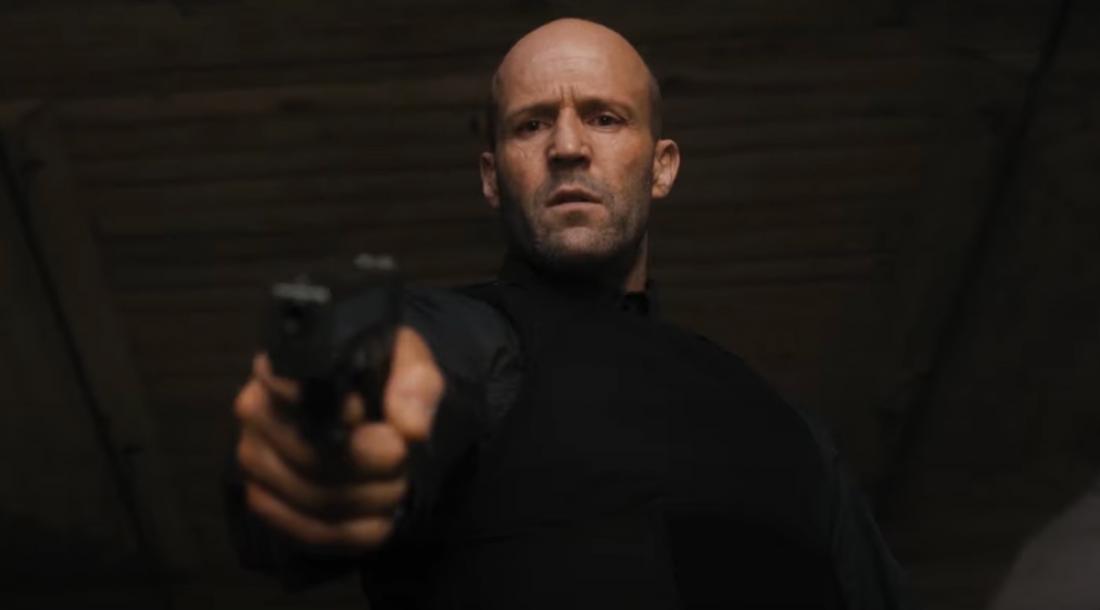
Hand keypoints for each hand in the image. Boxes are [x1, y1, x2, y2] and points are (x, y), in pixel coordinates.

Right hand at [233, 325, 443, 552]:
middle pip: (313, 456)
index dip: (343, 413)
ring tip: (398, 485)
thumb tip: (410, 430)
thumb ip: (415, 382)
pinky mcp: (263, 501)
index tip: (374, 419)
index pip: (298, 392)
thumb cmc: (380, 376)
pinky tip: (381, 519)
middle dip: (374, 466)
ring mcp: (254, 459)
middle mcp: (256, 409)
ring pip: (315, 498)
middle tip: (404, 458)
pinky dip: (354, 533)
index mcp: (285, 364)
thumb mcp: (407, 362)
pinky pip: (307, 532)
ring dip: (371, 500)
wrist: (368, 411)